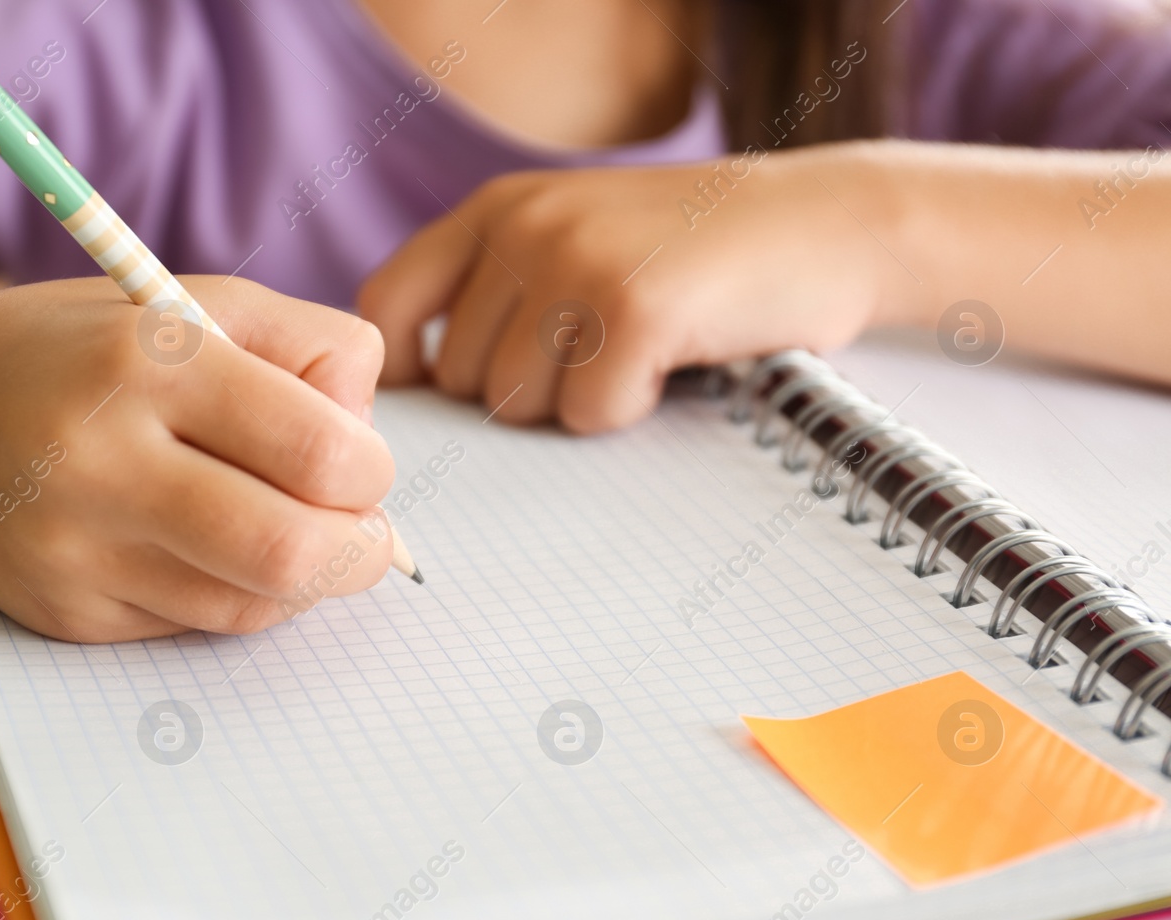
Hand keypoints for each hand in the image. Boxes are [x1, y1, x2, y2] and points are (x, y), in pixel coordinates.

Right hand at [0, 276, 395, 642]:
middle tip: (360, 529)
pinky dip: (231, 594)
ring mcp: (75, 550)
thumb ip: (309, 348)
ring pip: (254, 606)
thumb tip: (370, 439)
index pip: (320, 453)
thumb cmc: (78, 349)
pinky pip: (196, 627)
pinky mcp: (64, 614)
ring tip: (284, 525)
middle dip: (359, 550)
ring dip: (301, 577)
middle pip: (293, 552)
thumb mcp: (193, 303)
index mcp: (147, 360)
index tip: (359, 464)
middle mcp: (101, 459)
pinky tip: (206, 547)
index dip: (370, 471)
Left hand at [360, 144, 902, 432]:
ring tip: (636, 352)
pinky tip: (672, 362)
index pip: (387, 305)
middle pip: (460, 377)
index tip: (453, 399)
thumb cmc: (694, 253)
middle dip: (522, 393)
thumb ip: (494, 290)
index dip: (407, 373)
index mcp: (496, 208)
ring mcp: (575, 263)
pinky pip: (589, 416)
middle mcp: (524, 226)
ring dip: (578, 403)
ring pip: (519, 404)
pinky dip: (632, 410)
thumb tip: (416, 392)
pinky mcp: (631, 309)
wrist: (826, 223)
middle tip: (595, 358)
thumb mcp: (575, 239)